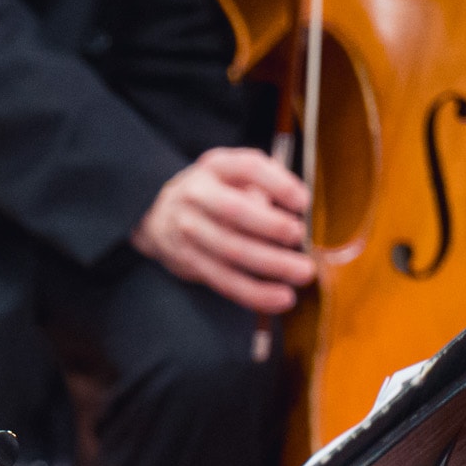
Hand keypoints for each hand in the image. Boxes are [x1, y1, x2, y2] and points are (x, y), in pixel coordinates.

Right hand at [130, 147, 315, 311]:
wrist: (161, 214)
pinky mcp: (190, 261)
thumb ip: (264, 183)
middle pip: (235, 210)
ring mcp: (190, 229)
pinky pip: (225, 280)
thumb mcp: (234, 174)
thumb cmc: (215, 192)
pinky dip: (254, 293)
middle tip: (300, 236)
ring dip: (271, 264)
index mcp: (216, 166)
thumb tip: (295, 207)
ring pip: (232, 250)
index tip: (304, 202)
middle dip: (272, 226)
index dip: (279, 184)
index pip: (249, 168)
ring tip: (302, 273)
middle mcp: (197, 194)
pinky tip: (279, 299)